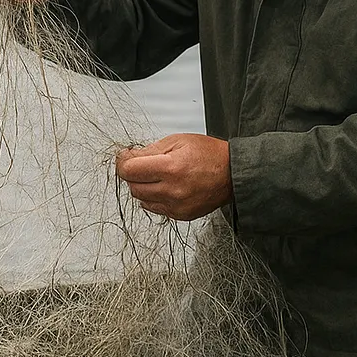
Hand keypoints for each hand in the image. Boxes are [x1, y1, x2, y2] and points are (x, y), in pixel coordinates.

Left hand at [116, 134, 232, 220]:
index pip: (129, 171)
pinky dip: (154, 197)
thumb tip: (129, 157)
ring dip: (142, 186)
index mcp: (171, 168)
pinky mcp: (180, 215)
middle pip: (132, 186)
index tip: (125, 157)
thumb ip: (150, 150)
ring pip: (141, 199)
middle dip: (132, 174)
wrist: (233, 174)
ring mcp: (176, 206)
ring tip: (156, 175)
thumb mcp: (178, 140)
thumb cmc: (210, 155)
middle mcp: (172, 190)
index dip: (123, 162)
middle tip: (142, 164)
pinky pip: (154, 208)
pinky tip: (165, 187)